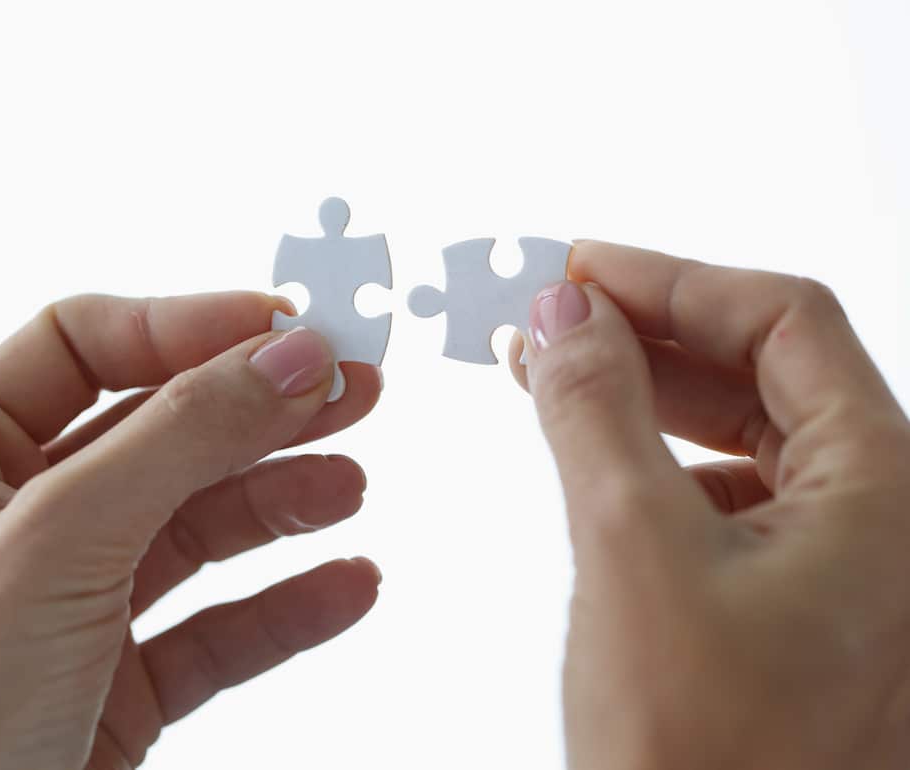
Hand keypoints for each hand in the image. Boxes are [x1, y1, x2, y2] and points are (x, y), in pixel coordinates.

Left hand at [0, 292, 382, 769]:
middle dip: (259, 411)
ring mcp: (69, 605)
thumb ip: (179, 439)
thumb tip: (290, 359)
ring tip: (350, 487)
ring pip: (196, 529)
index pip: (83, 347)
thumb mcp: (54, 545)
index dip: (189, 326)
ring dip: (282, 503)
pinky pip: (215, 631)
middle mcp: (13, 523)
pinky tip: (346, 586)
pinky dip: (286, 608)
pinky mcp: (116, 686)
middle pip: (160, 431)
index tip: (288, 327)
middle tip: (350, 387)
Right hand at [512, 242, 909, 768]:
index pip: (784, 321)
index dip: (674, 280)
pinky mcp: (789, 594)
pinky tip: (594, 451)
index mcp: (886, 487)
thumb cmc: (699, 756)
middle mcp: (883, 513)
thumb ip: (596, 411)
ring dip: (645, 390)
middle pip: (765, 367)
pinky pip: (723, 488)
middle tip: (555, 315)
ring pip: (740, 427)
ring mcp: (841, 558)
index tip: (578, 270)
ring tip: (552, 371)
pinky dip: (651, 453)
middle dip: (651, 332)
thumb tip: (565, 311)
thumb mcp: (631, 549)